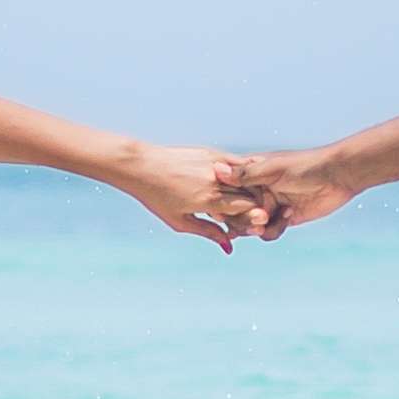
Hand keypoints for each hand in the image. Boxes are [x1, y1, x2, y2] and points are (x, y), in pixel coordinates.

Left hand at [119, 143, 262, 249]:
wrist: (142, 166)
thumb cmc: (157, 197)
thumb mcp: (180, 222)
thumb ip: (208, 232)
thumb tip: (228, 246)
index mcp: (209, 200)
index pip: (248, 209)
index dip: (254, 218)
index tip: (254, 223)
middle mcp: (215, 181)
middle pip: (252, 195)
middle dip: (257, 205)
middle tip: (252, 213)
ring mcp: (215, 164)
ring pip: (249, 178)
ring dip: (253, 189)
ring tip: (246, 199)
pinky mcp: (212, 152)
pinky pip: (238, 163)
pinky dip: (243, 174)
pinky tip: (239, 183)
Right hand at [212, 152, 351, 239]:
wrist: (338, 176)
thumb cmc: (305, 165)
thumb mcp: (273, 169)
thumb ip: (245, 174)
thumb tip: (215, 169)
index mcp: (251, 174)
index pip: (226, 193)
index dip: (224, 203)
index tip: (225, 210)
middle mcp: (258, 191)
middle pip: (237, 213)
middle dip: (242, 220)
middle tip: (256, 219)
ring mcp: (271, 206)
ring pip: (252, 226)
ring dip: (258, 227)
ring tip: (268, 220)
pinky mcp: (285, 218)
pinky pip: (270, 232)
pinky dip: (275, 228)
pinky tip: (288, 215)